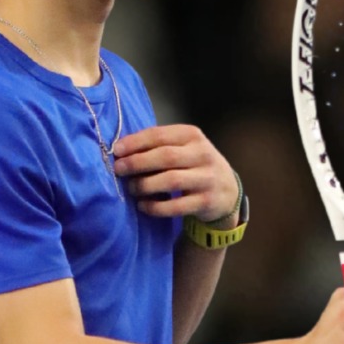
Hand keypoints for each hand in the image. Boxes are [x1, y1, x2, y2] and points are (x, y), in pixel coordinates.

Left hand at [113, 125, 239, 221]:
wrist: (227, 191)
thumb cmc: (195, 165)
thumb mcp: (184, 147)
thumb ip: (159, 145)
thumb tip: (122, 150)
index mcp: (193, 136)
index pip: (160, 135)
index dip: (136, 142)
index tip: (116, 150)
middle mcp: (203, 155)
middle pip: (165, 156)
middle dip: (137, 163)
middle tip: (119, 170)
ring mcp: (207, 179)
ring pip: (171, 180)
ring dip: (145, 185)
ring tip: (131, 189)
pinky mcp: (206, 202)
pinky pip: (176, 206)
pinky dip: (156, 207)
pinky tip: (143, 206)